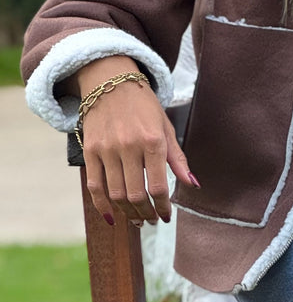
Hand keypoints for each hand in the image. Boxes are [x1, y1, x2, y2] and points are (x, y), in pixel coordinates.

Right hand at [72, 57, 196, 225]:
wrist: (109, 80)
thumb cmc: (143, 106)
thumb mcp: (166, 128)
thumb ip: (178, 159)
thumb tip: (193, 185)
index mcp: (152, 142)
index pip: (159, 187)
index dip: (163, 207)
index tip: (166, 216)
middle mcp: (128, 146)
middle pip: (137, 195)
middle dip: (146, 214)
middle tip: (151, 220)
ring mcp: (107, 149)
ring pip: (116, 194)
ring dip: (128, 213)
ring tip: (137, 220)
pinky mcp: (90, 150)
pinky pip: (94, 186)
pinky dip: (103, 206)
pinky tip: (113, 218)